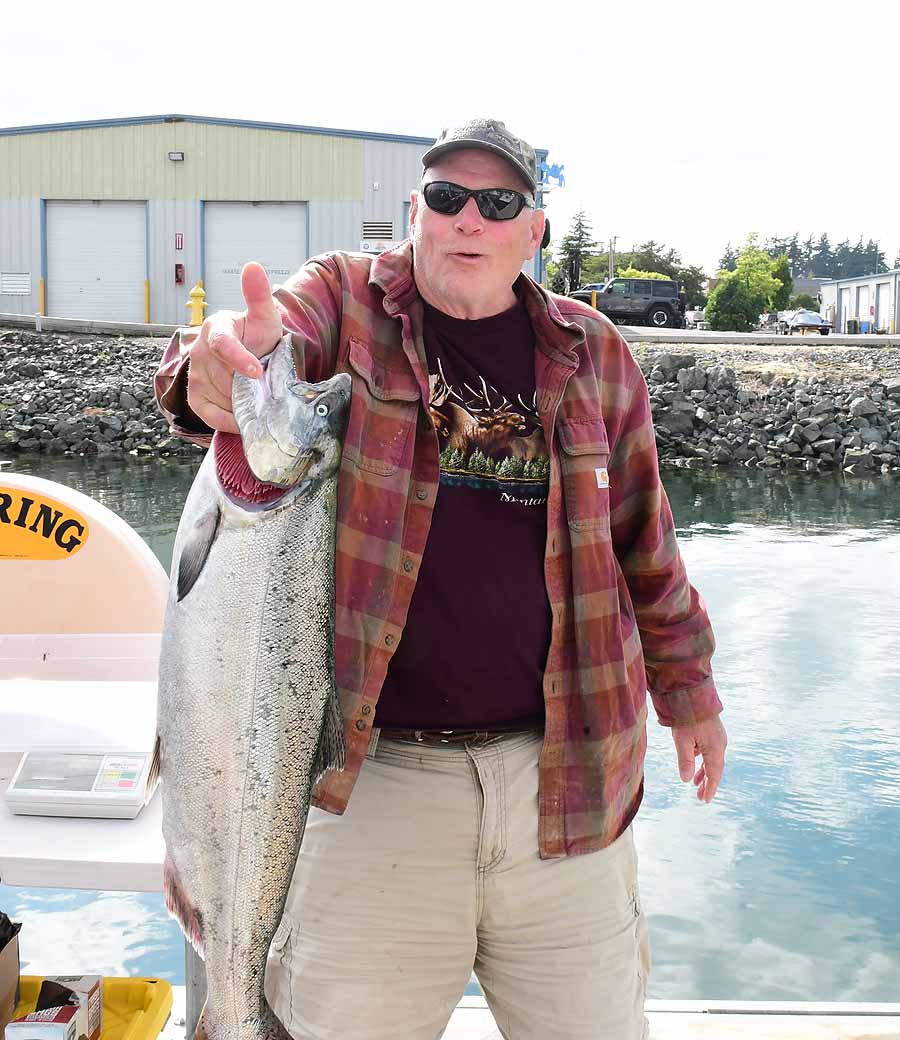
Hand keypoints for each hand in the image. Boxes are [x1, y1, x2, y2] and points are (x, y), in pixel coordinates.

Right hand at [186, 262, 282, 432]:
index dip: (239, 359)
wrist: (250, 355)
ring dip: (244, 402)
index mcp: (215, 327)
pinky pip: (211, 415)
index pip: (223, 344)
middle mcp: (199, 350)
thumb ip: (258, 295)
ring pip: (223, 397)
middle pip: (227, 377)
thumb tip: (252, 266)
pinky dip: (230, 419)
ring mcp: (195, 374)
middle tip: (268, 387)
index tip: (257, 371)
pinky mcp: (195, 396)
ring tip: (258, 395)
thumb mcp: (264, 317)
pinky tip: (244, 414)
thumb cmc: (256, 336)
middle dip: (250, 386)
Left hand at [671, 715, 726, 802]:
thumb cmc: (687, 716)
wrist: (692, 693)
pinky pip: (708, 750)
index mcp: (715, 748)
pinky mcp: (712, 730)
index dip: (710, 788)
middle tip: (700, 796)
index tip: (705, 800)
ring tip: (695, 783)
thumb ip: (685, 761)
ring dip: (704, 771)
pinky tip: (693, 761)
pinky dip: (701, 759)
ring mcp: (717, 736)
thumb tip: (686, 780)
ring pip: (711, 759)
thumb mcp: (682, 740)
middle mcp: (720, 743)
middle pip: (714, 768)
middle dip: (708, 782)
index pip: (714, 774)